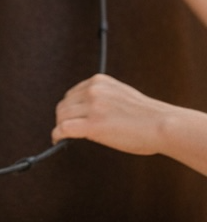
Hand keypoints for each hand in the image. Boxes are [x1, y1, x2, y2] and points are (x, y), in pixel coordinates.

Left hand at [52, 74, 170, 154]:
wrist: (165, 125)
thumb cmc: (149, 116)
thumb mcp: (122, 95)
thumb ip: (104, 97)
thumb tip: (87, 110)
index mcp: (99, 81)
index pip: (73, 93)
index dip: (71, 108)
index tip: (71, 117)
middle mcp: (93, 90)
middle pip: (64, 104)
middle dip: (64, 117)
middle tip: (66, 129)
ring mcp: (92, 107)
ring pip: (62, 116)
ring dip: (61, 126)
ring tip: (64, 136)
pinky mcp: (93, 124)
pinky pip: (64, 128)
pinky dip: (57, 135)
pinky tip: (57, 140)